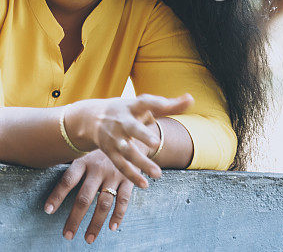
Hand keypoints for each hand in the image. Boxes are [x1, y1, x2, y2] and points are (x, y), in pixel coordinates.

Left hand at [44, 150, 134, 243]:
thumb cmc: (100, 150)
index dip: (57, 196)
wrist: (128, 136)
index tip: (47, 210)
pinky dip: (118, 215)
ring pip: (103, 203)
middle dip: (75, 218)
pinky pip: (123, 200)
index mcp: (83, 162)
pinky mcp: (129, 179)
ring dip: (95, 223)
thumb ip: (73, 169)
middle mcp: (97, 169)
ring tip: (88, 238)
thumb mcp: (85, 153)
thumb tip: (53, 186)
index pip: (67, 180)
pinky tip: (112, 227)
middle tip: (67, 235)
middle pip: (84, 197)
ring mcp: (114, 174)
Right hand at [65, 93, 192, 187]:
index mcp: (132, 106)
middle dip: (142, 135)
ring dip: (141, 163)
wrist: (91, 118)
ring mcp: (114, 138)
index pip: (144, 102)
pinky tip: (145, 185)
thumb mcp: (143, 105)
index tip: (167, 104)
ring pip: (128, 151)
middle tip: (155, 143)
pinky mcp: (110, 152)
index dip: (155, 102)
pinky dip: (132, 175)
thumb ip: (168, 105)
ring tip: (158, 174)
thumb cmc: (126, 111)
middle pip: (132, 128)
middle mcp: (122, 121)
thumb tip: (191, 99)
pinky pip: (120, 165)